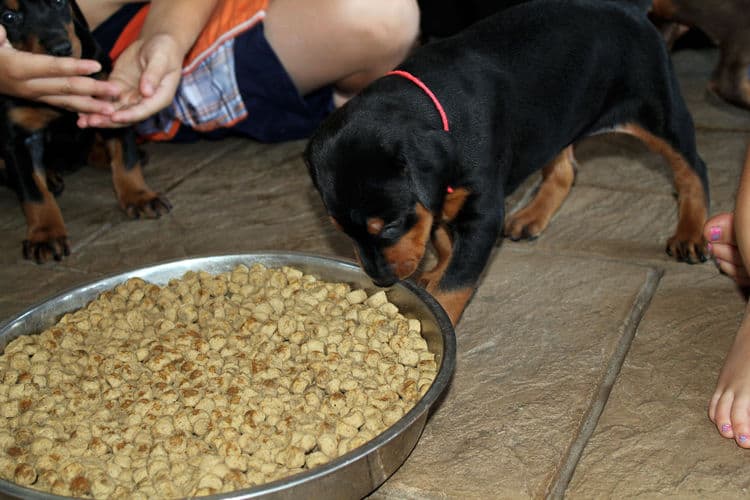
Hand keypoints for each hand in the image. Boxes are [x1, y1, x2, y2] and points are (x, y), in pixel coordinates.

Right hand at [0, 26, 119, 113]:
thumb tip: (1, 33)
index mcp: (20, 69)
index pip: (52, 68)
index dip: (75, 67)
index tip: (97, 66)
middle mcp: (30, 86)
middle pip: (66, 89)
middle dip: (93, 91)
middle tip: (116, 91)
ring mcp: (35, 96)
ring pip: (67, 102)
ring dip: (91, 106)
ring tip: (111, 110)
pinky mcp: (39, 100)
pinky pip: (63, 106)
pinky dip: (80, 110)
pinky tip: (96, 115)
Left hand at [78, 33, 182, 127]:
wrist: (156, 42)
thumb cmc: (164, 50)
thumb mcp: (160, 60)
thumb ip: (154, 75)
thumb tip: (147, 92)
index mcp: (159, 98)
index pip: (143, 111)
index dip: (128, 115)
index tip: (114, 117)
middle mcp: (144, 102)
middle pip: (126, 115)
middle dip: (108, 120)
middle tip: (91, 122)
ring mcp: (130, 96)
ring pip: (113, 110)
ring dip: (98, 116)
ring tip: (81, 121)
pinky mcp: (118, 88)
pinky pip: (104, 98)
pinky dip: (93, 103)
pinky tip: (79, 106)